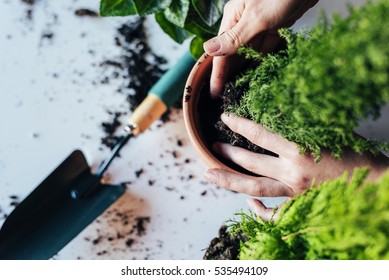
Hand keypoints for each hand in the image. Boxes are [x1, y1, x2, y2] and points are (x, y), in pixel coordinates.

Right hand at [203, 0, 317, 96]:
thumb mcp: (256, 17)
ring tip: (241, 89)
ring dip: (245, 68)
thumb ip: (234, 37)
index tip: (215, 93)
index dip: (217, 73)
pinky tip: (259, 72)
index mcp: (233, 17)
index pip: (222, 51)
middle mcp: (243, 21)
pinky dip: (262, 59)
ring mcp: (260, 23)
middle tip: (227, 95)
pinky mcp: (275, 25)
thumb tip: (209, 49)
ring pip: (249, 51)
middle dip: (230, 73)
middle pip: (234, 53)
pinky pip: (265, 46)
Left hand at [204, 113, 388, 218]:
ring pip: (254, 187)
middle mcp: (292, 171)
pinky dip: (259, 211)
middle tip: (213, 146)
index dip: (238, 124)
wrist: (376, 183)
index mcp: (299, 148)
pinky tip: (249, 203)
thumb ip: (301, 125)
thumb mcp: (328, 130)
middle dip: (227, 153)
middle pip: (249, 162)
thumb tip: (277, 111)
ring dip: (229, 180)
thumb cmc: (355, 153)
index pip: (259, 134)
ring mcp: (294, 192)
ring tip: (210, 174)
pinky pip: (274, 215)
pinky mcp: (300, 206)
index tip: (224, 118)